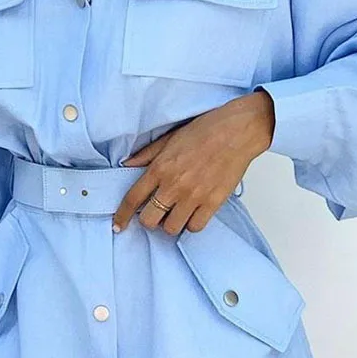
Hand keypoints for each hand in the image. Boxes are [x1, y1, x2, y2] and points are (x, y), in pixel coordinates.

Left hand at [112, 90, 274, 235]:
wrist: (238, 131)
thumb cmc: (206, 129)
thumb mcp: (170, 137)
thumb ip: (147, 154)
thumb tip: (127, 165)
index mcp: (160, 168)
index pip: (133, 198)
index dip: (122, 216)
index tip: (118, 225)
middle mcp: (174, 185)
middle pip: (149, 220)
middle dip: (149, 220)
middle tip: (155, 213)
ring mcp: (194, 196)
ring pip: (171, 228)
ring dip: (170, 224)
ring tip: (176, 213)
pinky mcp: (213, 203)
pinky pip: (195, 227)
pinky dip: (191, 224)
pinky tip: (193, 214)